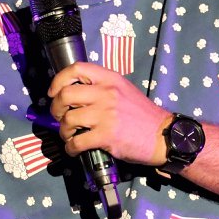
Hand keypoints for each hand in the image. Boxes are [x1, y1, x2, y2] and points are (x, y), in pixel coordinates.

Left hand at [46, 61, 171, 165]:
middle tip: (61, 117)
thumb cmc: (143, 116)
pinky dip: (71, 148)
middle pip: (65, 94)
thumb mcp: (124, 91)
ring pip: (68, 119)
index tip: (54, 93)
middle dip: (56, 108)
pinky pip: (76, 142)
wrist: (164, 136)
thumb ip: (102, 89)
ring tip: (70, 136)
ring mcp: (106, 114)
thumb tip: (74, 96)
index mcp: (111, 79)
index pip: (77, 68)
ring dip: (64, 131)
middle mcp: (107, 93)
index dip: (58, 80)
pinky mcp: (106, 135)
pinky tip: (75, 149)